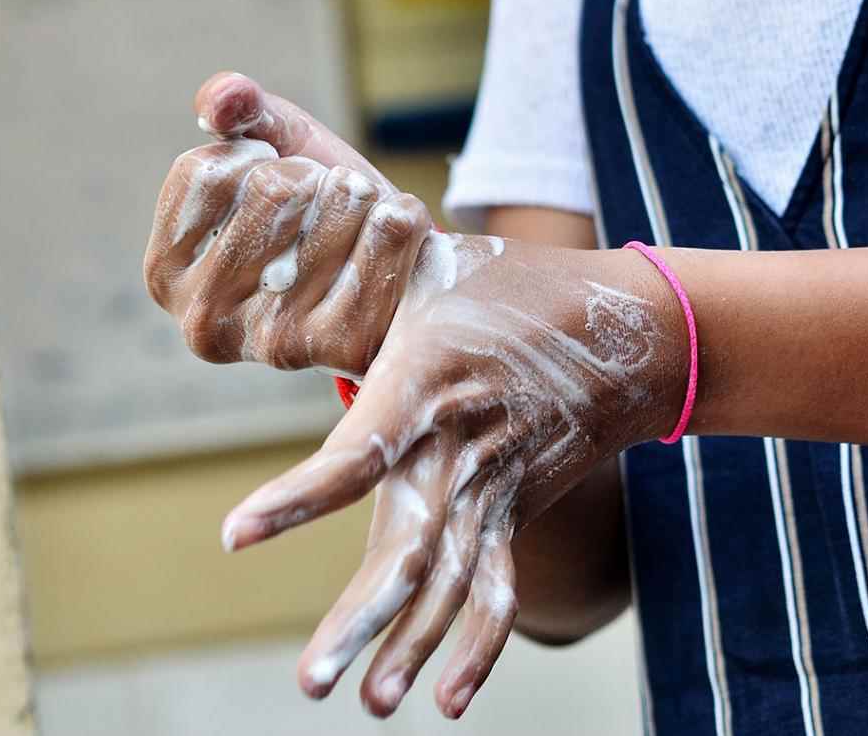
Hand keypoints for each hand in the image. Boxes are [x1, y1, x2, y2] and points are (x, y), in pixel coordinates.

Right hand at [144, 72, 428, 376]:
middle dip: (315, 176)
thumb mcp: (273, 151)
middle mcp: (206, 320)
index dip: (261, 156)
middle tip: (328, 211)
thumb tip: (224, 100)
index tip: (277, 185)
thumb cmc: (320, 215)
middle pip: (275, 187)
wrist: (393, 277)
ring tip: (359, 228)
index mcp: (165, 274)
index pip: (209, 171)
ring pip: (337, 201)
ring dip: (361, 195)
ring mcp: (274, 341)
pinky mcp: (344, 345)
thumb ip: (240, 110)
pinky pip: (389, 230)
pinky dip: (405, 216)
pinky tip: (395, 246)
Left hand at [219, 235, 686, 716]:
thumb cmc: (512, 285)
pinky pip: (499, 588)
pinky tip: (448, 698)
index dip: (300, 496)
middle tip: (312, 685)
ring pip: (452, 582)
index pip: (358, 450)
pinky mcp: (516, 509)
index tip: (236, 534)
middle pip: (411, 546)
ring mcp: (497, 487)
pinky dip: (478, 644)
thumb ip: (352, 231)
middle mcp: (462, 446)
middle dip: (360, 619)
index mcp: (430, 381)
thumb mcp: (429, 255)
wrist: (631, 333)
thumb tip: (268, 184)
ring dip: (412, 646)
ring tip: (373, 705)